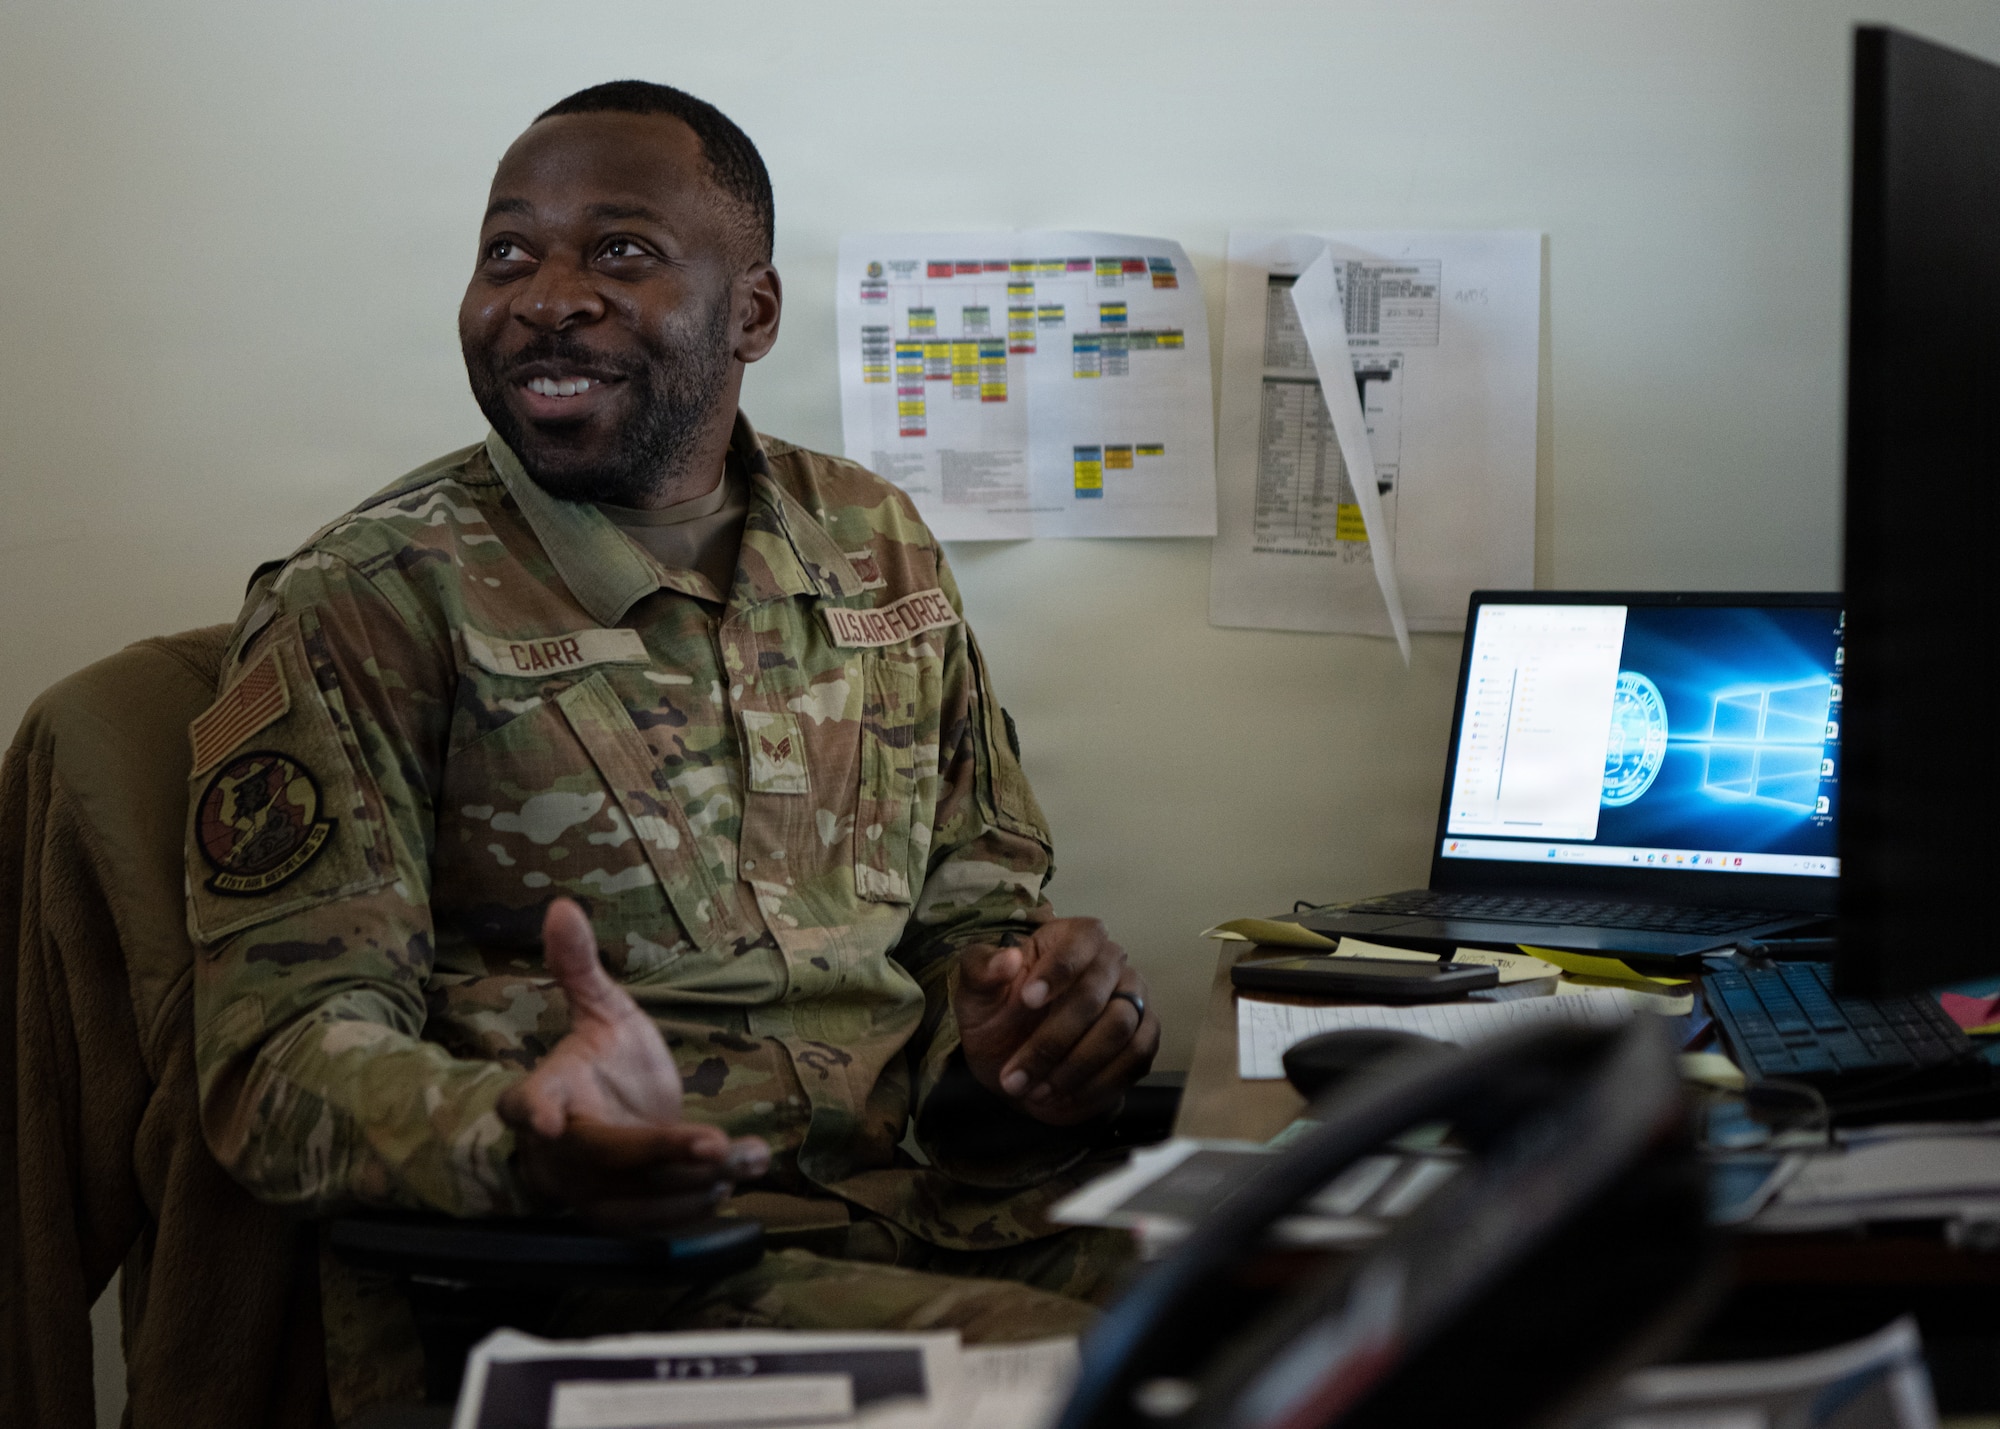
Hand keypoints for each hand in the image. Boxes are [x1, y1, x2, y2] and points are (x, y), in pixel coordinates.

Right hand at [497, 898, 768, 1227]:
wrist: (616, 1120)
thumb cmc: (604, 1064)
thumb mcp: (601, 1013)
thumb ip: (579, 969)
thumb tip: (562, 906)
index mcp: (549, 1091)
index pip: (528, 1103)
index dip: (534, 1112)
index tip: (546, 1120)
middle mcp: (562, 1151)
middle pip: (604, 1155)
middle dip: (659, 1152)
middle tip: (712, 1144)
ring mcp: (590, 1191)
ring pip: (639, 1196)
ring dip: (696, 1181)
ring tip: (744, 1156)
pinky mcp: (622, 1217)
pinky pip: (659, 1220)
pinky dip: (703, 1201)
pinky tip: (743, 1171)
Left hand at [954, 917, 1158, 1125]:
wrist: (1019, 1070)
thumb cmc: (998, 1020)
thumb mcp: (975, 996)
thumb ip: (981, 972)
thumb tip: (1006, 958)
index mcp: (1069, 938)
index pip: (1082, 938)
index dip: (1058, 968)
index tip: (1027, 1001)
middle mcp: (1110, 962)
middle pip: (1095, 993)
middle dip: (1052, 1039)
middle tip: (1016, 1074)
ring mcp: (1133, 999)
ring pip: (1119, 1028)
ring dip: (1074, 1067)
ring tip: (1036, 1091)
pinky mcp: (1144, 1036)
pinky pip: (1136, 1057)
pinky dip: (1098, 1083)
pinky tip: (1064, 1095)